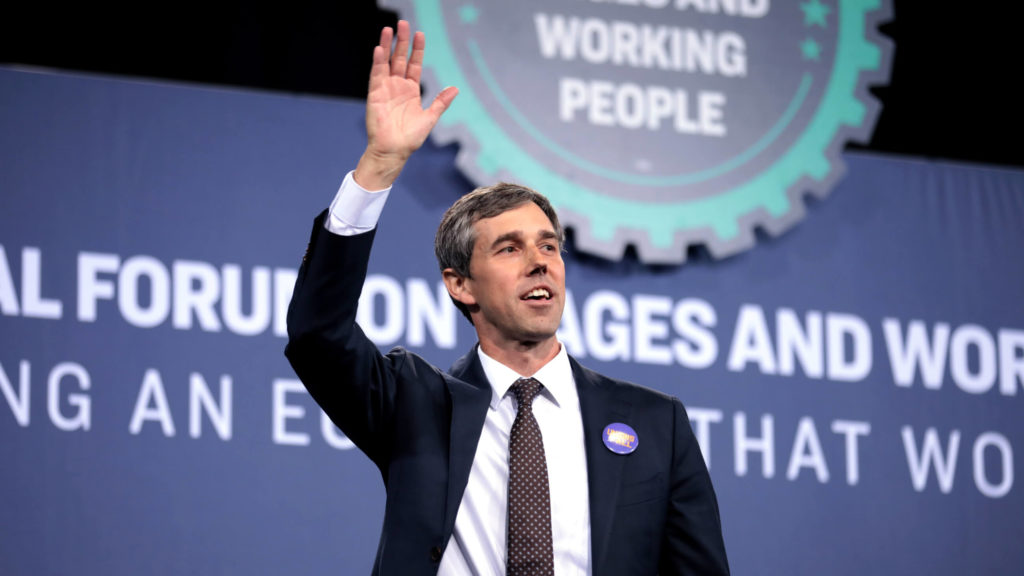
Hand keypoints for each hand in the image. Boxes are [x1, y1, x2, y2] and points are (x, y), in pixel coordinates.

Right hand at [354, 20, 458, 190]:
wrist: (394, 151)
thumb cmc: (410, 138)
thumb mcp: (430, 118)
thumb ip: (441, 102)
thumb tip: (455, 88)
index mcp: (411, 91)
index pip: (414, 64)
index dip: (417, 50)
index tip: (419, 34)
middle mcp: (398, 86)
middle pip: (399, 59)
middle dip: (401, 42)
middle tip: (403, 24)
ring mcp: (385, 89)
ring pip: (386, 63)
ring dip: (386, 46)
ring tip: (388, 30)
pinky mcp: (375, 95)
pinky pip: (376, 75)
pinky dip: (377, 62)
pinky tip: (379, 50)